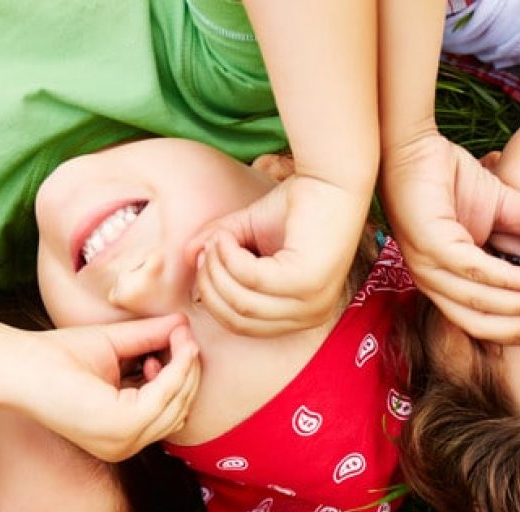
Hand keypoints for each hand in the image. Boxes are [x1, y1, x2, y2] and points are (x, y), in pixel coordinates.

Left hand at [24, 317, 201, 461]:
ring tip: (178, 337)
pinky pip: (165, 397)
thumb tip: (184, 325)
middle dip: (189, 371)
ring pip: (177, 404)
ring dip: (185, 367)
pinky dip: (176, 369)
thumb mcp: (116, 346)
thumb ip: (149, 339)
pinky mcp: (121, 427)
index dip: (182, 376)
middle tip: (185, 337)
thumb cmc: (55, 356)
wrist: (18, 364)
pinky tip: (173, 346)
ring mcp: (122, 441)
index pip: (168, 411)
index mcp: (119, 434)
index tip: (180, 341)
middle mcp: (123, 445)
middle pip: (179, 410)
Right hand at [189, 174, 370, 336]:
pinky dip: (231, 256)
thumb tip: (189, 257)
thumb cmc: (295, 205)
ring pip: (241, 303)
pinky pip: (252, 280)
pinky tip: (229, 235)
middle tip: (207, 248)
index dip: (213, 296)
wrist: (331, 179)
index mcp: (300, 314)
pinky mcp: (308, 282)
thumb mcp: (246, 233)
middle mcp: (310, 315)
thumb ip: (218, 248)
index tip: (204, 259)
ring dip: (219, 267)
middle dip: (211, 284)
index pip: (242, 325)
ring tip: (219, 238)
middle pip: (238, 319)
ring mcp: (312, 302)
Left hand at [382, 130, 519, 343]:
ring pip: (478, 302)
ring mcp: (428, 266)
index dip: (519, 329)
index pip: (483, 320)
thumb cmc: (448, 177)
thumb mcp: (500, 205)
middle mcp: (434, 281)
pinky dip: (505, 279)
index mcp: (447, 281)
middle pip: (480, 323)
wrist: (415, 146)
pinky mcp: (430, 244)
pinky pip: (472, 270)